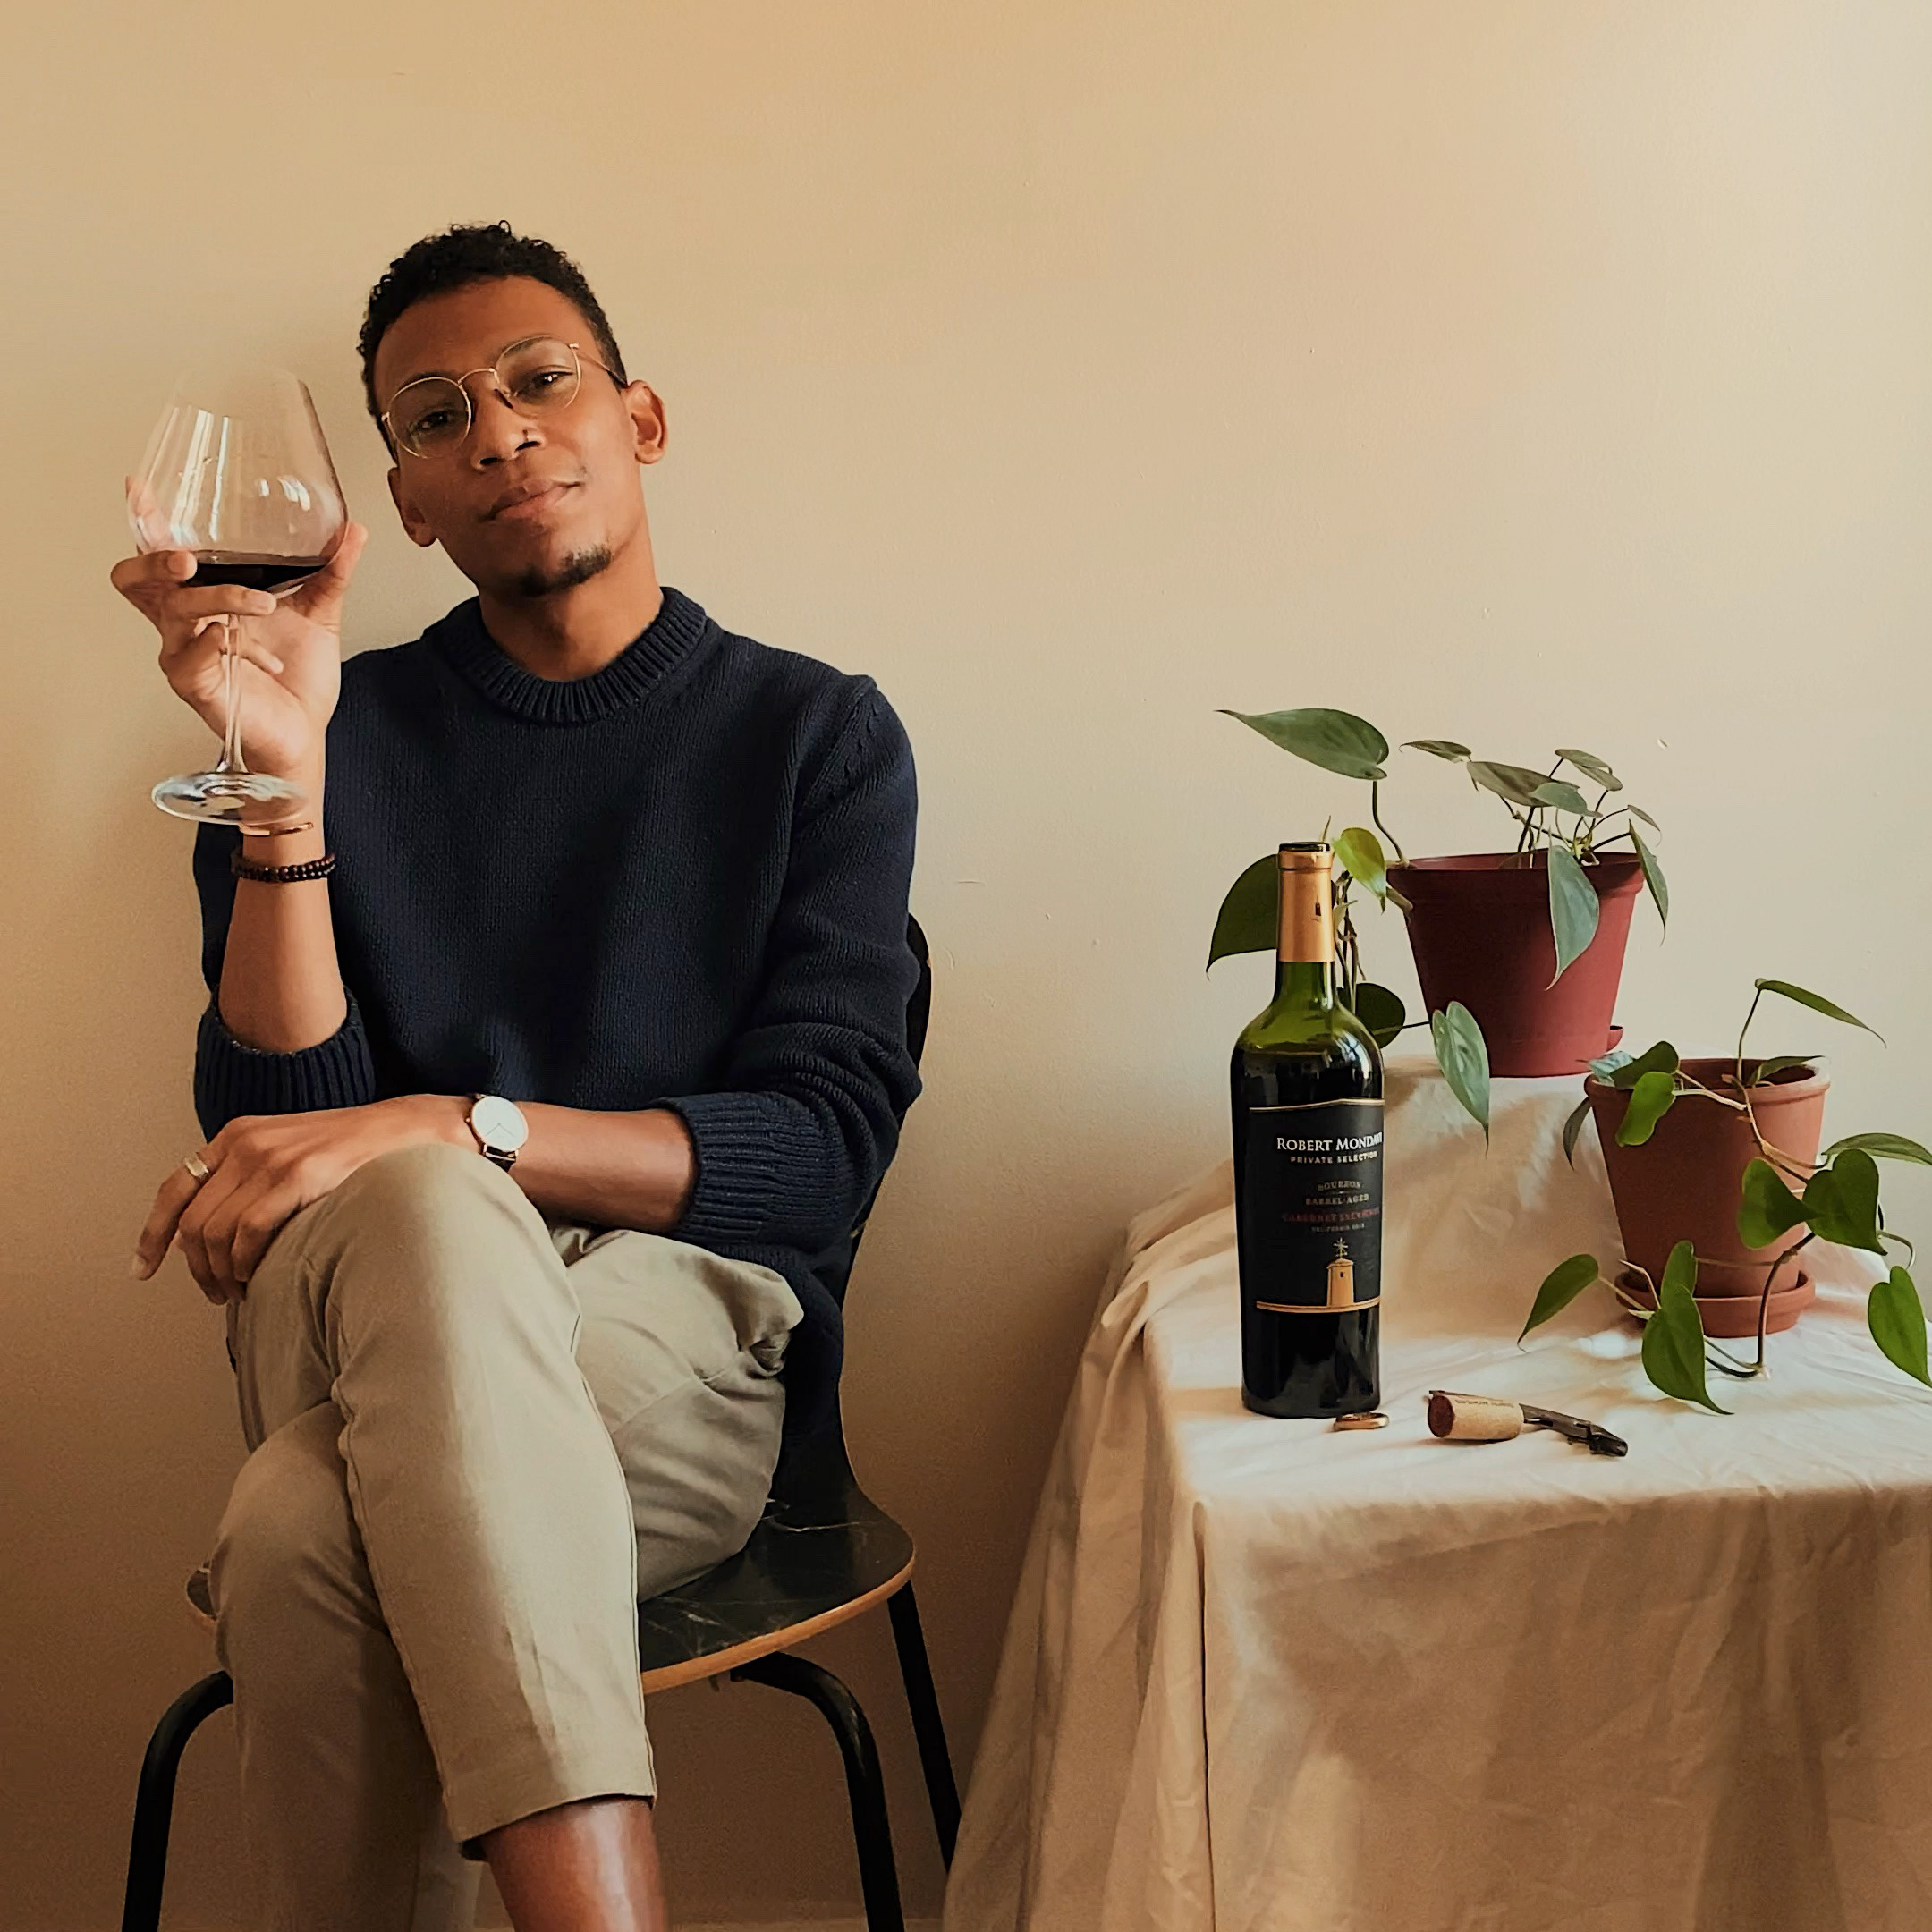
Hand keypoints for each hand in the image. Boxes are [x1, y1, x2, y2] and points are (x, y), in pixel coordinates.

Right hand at [111, 494, 368, 782]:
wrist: (307, 731)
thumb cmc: (298, 677)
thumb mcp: (319, 614)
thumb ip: (331, 571)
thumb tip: (352, 530)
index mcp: (204, 597)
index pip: (160, 554)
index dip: (145, 522)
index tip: (140, 488)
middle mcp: (185, 622)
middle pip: (138, 579)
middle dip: (156, 559)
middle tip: (187, 557)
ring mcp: (184, 653)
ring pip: (175, 611)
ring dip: (219, 598)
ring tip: (263, 603)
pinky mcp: (195, 686)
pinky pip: (186, 658)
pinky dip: (212, 642)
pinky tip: (232, 638)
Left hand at [132, 1096, 469, 1305]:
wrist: (408, 1132)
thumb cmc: (355, 1153)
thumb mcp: (290, 1152)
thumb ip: (252, 1179)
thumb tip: (217, 1235)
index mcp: (237, 1136)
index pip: (176, 1189)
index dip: (153, 1235)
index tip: (142, 1269)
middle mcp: (245, 1143)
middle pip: (192, 1221)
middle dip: (196, 1268)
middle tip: (215, 1294)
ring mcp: (271, 1158)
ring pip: (214, 1233)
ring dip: (220, 1273)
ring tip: (240, 1290)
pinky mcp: (298, 1175)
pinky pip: (249, 1232)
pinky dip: (245, 1263)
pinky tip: (258, 1275)